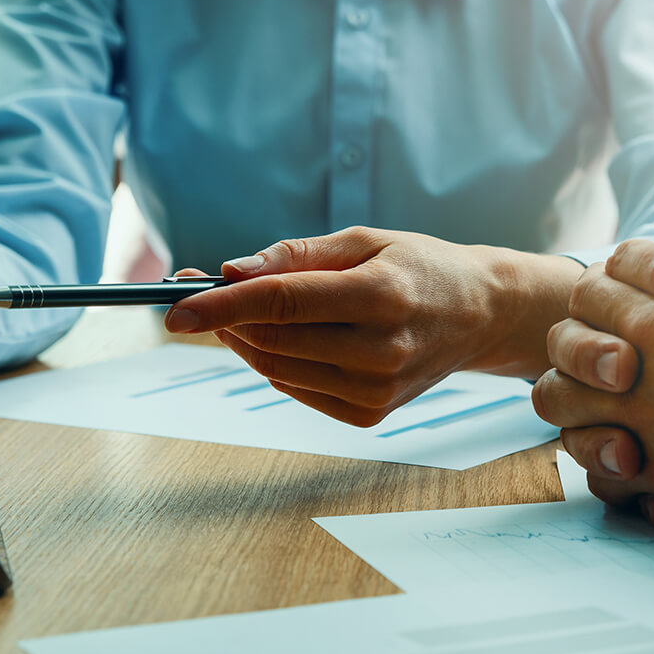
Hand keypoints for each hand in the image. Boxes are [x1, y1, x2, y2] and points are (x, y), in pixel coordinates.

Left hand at [162, 227, 583, 426]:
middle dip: (225, 320)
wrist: (478, 315)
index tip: (175, 306)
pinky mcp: (371, 414)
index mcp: (382, 294)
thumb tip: (230, 272)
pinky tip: (287, 340)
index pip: (282, 302)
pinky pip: (296, 389)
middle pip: (273, 340)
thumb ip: (294, 256)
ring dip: (245, 342)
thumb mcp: (362, 240)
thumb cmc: (416, 267)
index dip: (221, 305)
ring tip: (244, 313)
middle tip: (198, 296)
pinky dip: (276, 364)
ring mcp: (378, 389)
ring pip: (277, 369)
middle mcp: (382, 349)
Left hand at [529, 152, 653, 552]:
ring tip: (620, 414)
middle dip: (579, 356)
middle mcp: (640, 386)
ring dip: (585, 420)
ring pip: (572, 431)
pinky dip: (618, 479)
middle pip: (562, 365)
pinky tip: (646, 467)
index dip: (610, 290)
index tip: (647, 301)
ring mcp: (651, 445)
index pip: (591, 293)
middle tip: (618, 360)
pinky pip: (612, 491)